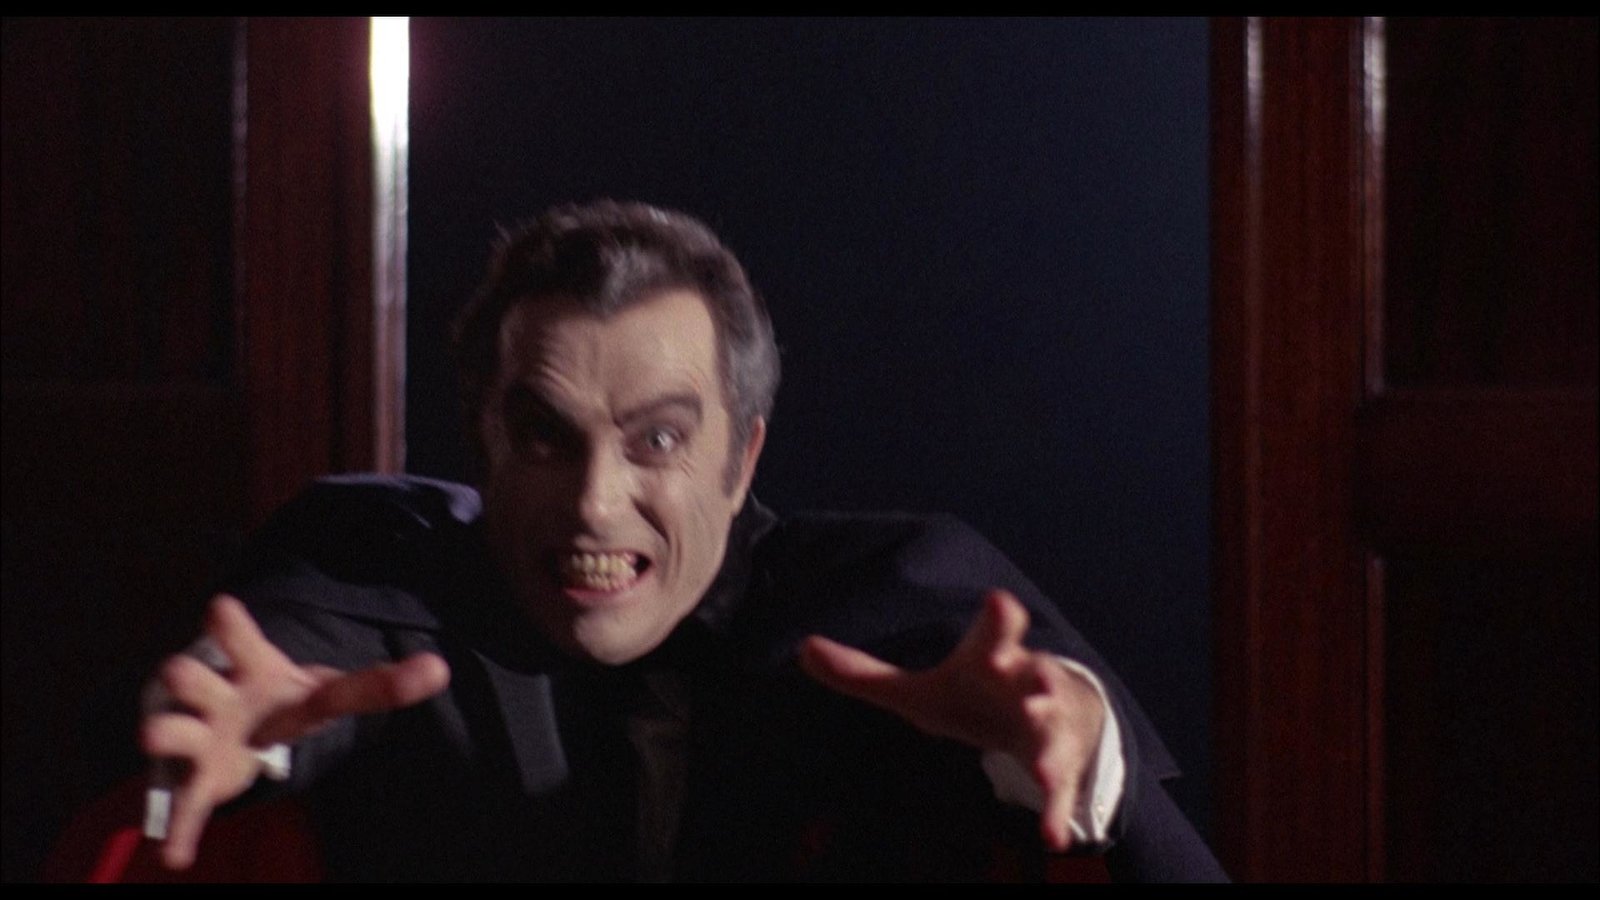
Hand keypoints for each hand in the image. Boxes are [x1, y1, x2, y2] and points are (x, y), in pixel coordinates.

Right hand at [140, 594, 450, 868]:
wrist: (229, 731)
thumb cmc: (279, 702)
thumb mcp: (323, 691)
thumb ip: (377, 685)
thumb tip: (441, 667)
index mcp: (252, 671)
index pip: (241, 640)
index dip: (231, 627)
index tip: (219, 605)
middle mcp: (218, 698)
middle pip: (189, 675)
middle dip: (186, 676)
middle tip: (183, 675)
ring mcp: (201, 739)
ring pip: (170, 729)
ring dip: (167, 734)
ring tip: (157, 737)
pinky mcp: (197, 782)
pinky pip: (184, 807)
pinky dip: (180, 829)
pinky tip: (177, 855)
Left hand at [798, 588, 1104, 850]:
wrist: (1053, 717)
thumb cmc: (975, 695)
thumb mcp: (920, 688)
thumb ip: (863, 674)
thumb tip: (802, 649)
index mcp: (990, 657)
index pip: (995, 629)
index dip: (998, 618)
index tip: (999, 602)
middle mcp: (1025, 684)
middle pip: (1033, 673)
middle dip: (1034, 676)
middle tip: (1035, 681)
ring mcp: (1046, 724)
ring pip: (1050, 729)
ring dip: (1045, 745)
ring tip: (1039, 770)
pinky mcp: (1056, 764)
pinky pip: (1058, 789)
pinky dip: (1055, 812)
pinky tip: (1052, 837)